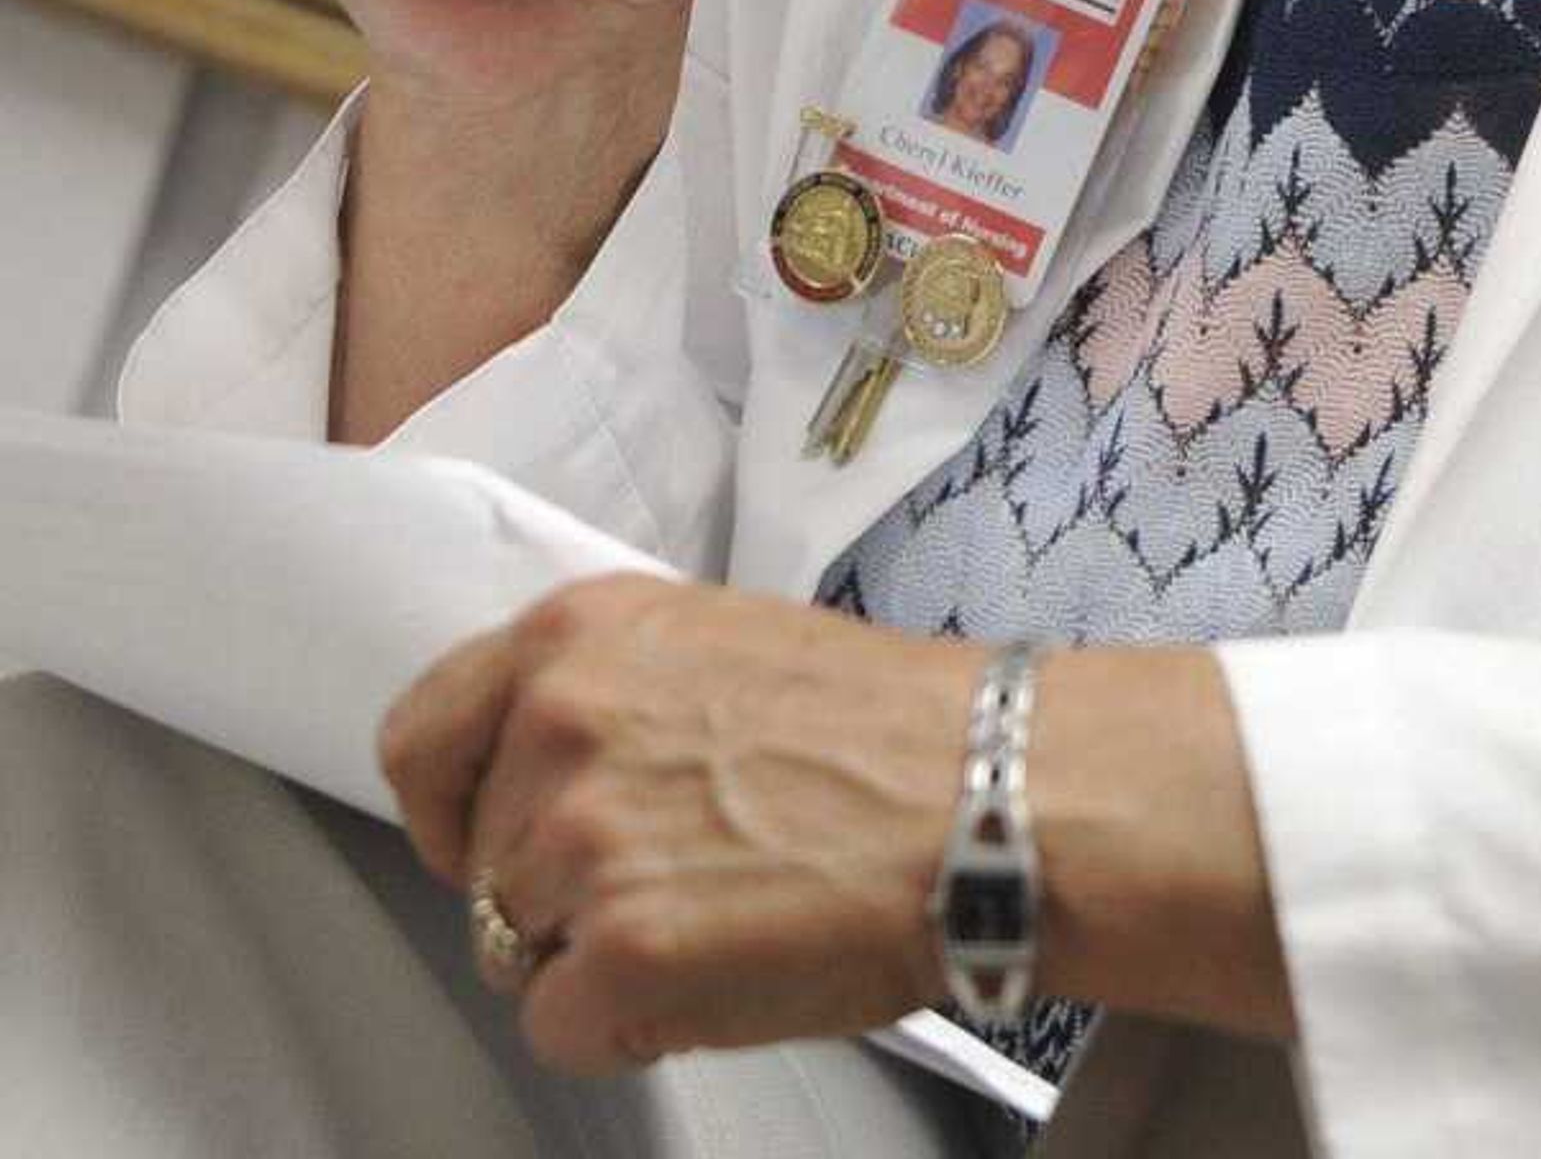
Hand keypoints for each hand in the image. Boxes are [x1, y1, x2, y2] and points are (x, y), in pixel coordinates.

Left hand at [380, 581, 1293, 1069]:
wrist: (999, 796)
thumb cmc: (894, 728)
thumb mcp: (726, 643)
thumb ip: (615, 690)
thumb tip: (549, 772)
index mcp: (577, 634)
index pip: (421, 737)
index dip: (455, 807)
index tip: (498, 837)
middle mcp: (556, 723)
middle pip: (480, 860)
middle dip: (556, 889)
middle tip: (678, 881)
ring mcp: (578, 842)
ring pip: (516, 950)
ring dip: (600, 954)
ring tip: (725, 918)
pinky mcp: (616, 952)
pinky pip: (562, 1026)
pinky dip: (631, 1023)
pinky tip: (723, 974)